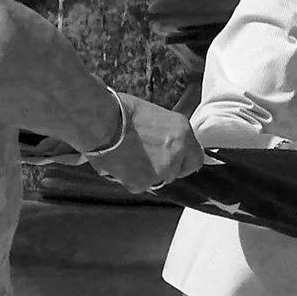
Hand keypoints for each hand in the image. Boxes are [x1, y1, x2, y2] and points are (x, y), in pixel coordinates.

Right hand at [88, 94, 204, 191]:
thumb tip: (163, 144)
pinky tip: (119, 162)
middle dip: (160, 167)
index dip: (182, 162)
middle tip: (141, 155)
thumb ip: (165, 134)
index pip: (196, 159)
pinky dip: (128, 178)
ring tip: (126, 155)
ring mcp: (162, 169)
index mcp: (182, 131)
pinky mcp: (144, 182)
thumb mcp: (153, 115)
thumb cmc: (119, 111)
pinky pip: (138, 185)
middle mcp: (177, 152)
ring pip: (156, 180)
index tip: (173, 161)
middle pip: (174, 172)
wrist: (100, 120)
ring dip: (144, 173)